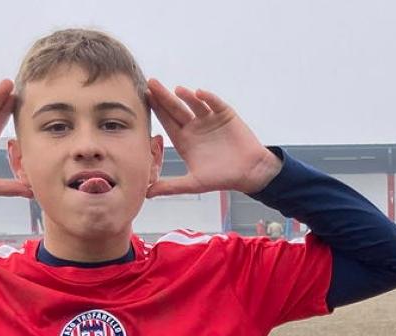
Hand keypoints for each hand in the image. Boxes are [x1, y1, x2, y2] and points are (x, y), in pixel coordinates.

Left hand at [146, 79, 281, 196]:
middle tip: (151, 82)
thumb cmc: (223, 178)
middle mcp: (194, 127)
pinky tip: (199, 93)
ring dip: (185, 96)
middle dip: (163, 96)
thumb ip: (171, 186)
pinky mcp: (225, 115)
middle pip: (176, 108)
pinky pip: (215, 103)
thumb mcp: (194, 184)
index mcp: (184, 140)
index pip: (167, 122)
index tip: (144, 97)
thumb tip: (147, 194)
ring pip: (194, 103)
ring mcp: (209, 119)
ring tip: (177, 90)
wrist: (251, 172)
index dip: (156, 110)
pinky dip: (208, 98)